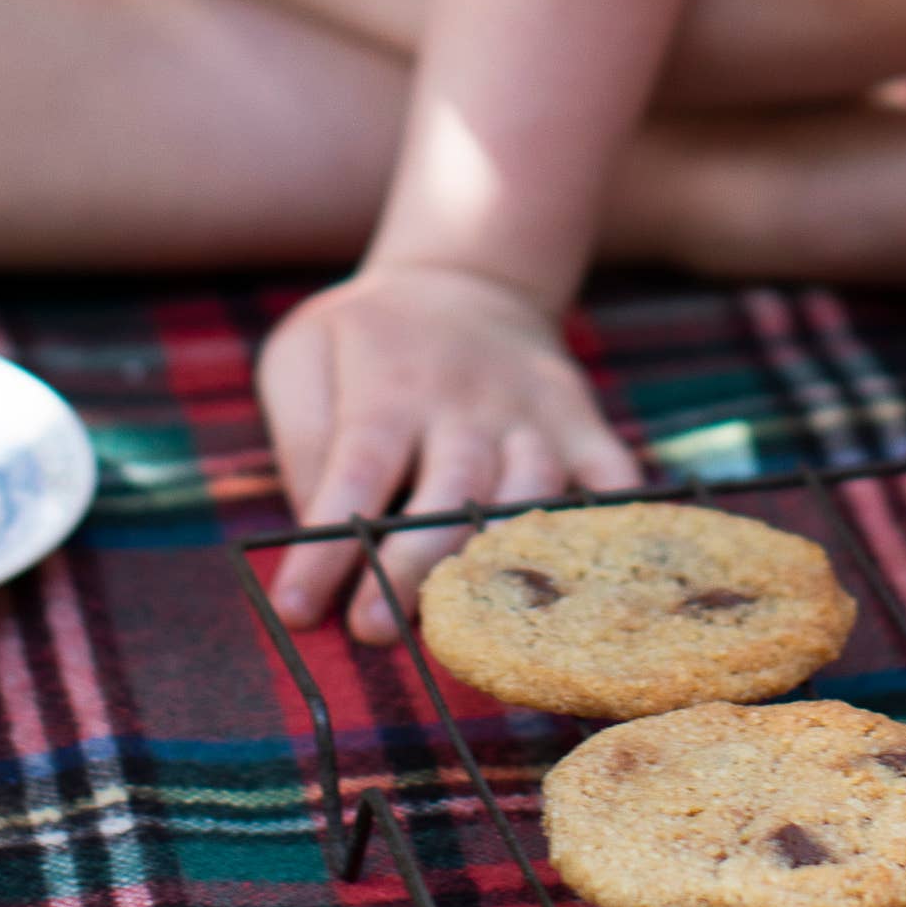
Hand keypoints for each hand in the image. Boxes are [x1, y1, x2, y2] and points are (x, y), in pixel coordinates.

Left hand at [259, 262, 639, 637]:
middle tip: (375, 631)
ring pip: (529, 491)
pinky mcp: (578, 419)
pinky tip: (598, 575)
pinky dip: (610, 521)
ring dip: (503, 560)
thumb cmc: (367, 336)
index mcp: (389, 385)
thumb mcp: (304, 354)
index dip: (327, 543)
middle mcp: (465, 400)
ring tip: (470, 626)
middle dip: (412, 568)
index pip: (354, 471)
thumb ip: (302, 436)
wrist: (465, 275)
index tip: (296, 608)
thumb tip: (312, 525)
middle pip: (448, 492)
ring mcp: (529, 412)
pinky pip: (607, 473)